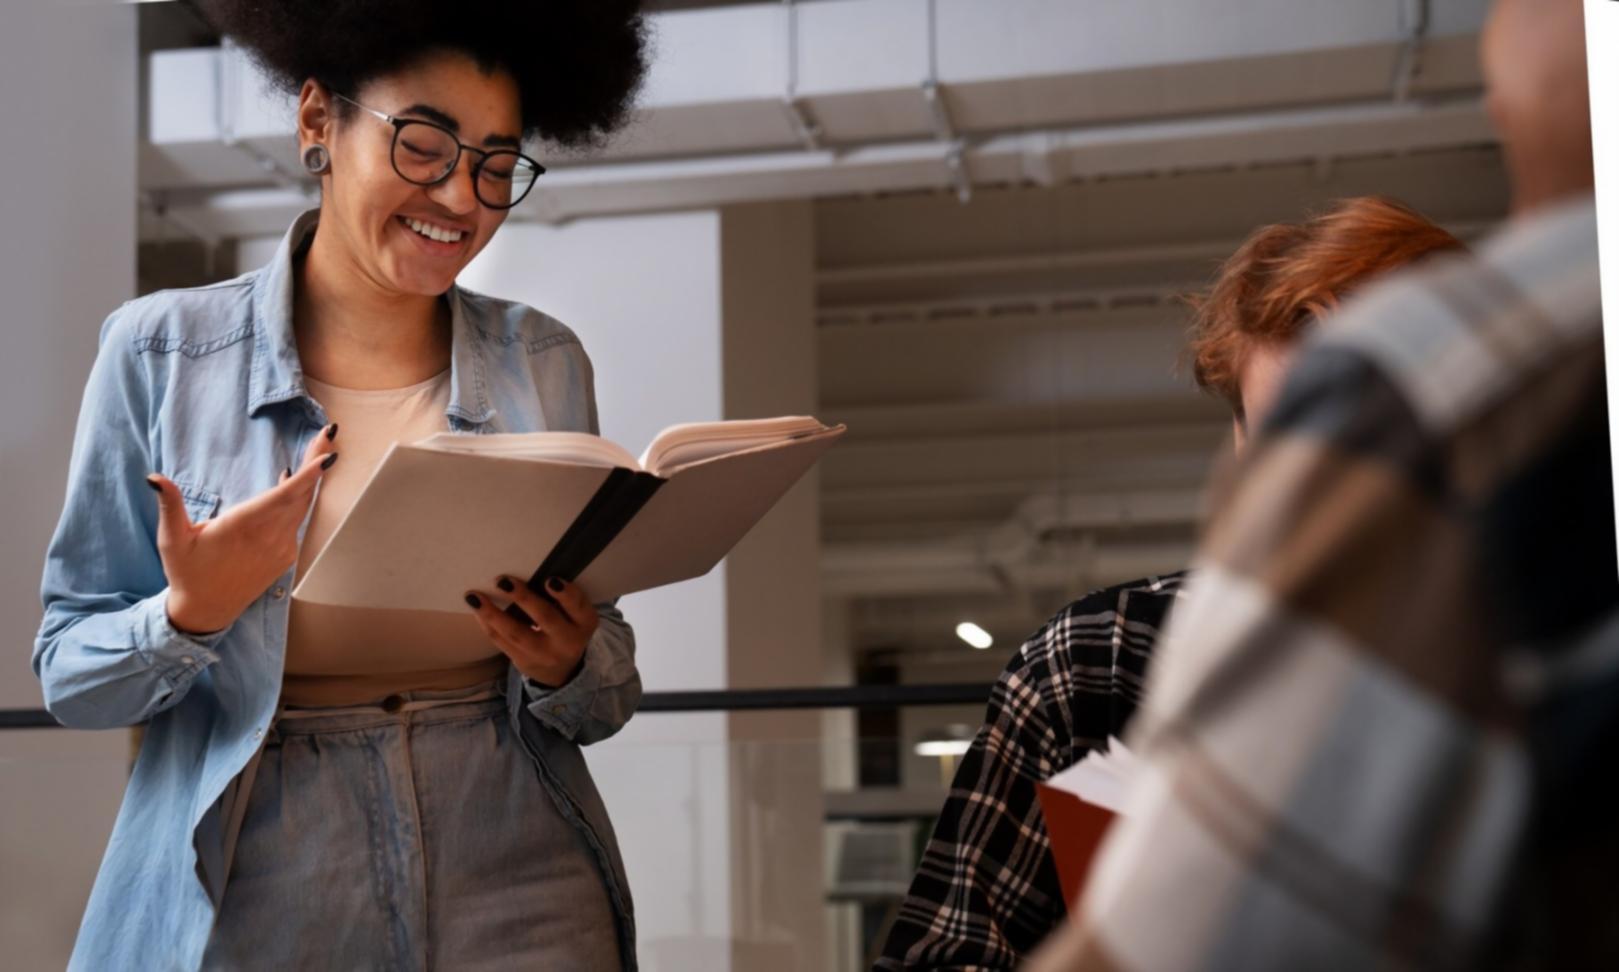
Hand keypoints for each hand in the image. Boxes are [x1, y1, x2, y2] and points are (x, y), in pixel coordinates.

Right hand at [152, 424, 339, 634]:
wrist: (206, 610)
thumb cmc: (186, 572)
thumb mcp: (172, 539)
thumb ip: (169, 505)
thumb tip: (154, 478)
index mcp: (243, 527)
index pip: (284, 496)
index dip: (308, 475)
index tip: (328, 455)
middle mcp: (269, 537)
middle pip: (301, 494)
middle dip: (316, 461)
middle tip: (328, 433)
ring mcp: (281, 548)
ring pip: (303, 507)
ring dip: (311, 479)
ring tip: (320, 449)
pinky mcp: (286, 556)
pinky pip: (297, 521)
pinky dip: (299, 500)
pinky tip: (295, 484)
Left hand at [464, 576, 598, 687]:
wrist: (561, 669)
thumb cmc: (567, 628)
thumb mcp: (577, 616)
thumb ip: (564, 598)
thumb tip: (530, 570)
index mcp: (584, 624)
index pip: (578, 606)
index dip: (565, 594)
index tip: (549, 580)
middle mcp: (566, 642)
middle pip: (545, 618)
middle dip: (523, 598)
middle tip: (503, 581)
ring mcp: (543, 654)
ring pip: (516, 633)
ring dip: (492, 613)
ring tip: (474, 596)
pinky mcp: (523, 661)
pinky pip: (501, 642)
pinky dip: (488, 624)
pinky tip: (477, 610)